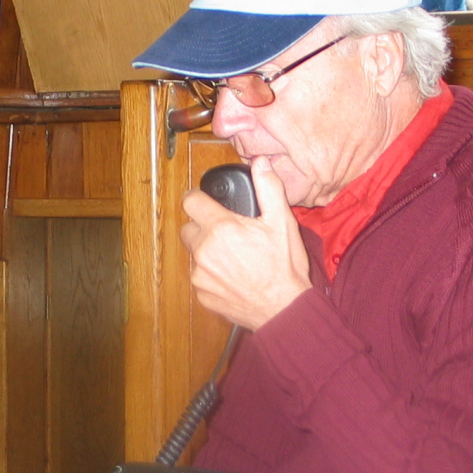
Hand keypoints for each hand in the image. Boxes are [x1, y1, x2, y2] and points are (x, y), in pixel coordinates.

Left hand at [179, 156, 310, 329]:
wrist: (283, 309)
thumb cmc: (284, 267)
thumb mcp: (282, 222)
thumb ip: (268, 188)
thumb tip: (260, 163)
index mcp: (220, 228)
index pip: (191, 201)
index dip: (199, 198)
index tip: (207, 202)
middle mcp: (204, 250)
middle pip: (189, 227)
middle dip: (203, 226)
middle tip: (227, 232)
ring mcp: (200, 274)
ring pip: (194, 253)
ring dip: (207, 251)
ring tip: (233, 256)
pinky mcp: (201, 293)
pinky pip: (200, 276)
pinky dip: (211, 274)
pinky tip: (233, 276)